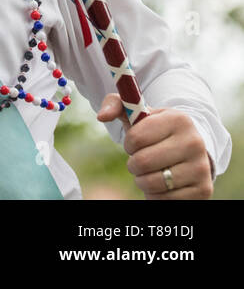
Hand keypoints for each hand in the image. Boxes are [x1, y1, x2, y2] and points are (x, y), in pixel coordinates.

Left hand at [96, 93, 212, 198]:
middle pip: (142, 162)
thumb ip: (114, 105)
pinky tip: (161, 184)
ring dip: (142, 180)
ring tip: (149, 172)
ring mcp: (201, 167)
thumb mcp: (137, 113)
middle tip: (140, 161)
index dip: (129, 144)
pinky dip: (155, 195)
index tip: (135, 143)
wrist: (189, 149)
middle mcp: (195, 142)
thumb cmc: (155, 130)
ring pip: (152, 183)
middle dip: (133, 164)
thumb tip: (101, 116)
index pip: (136, 138)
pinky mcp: (203, 190)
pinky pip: (165, 199)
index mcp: (178, 119)